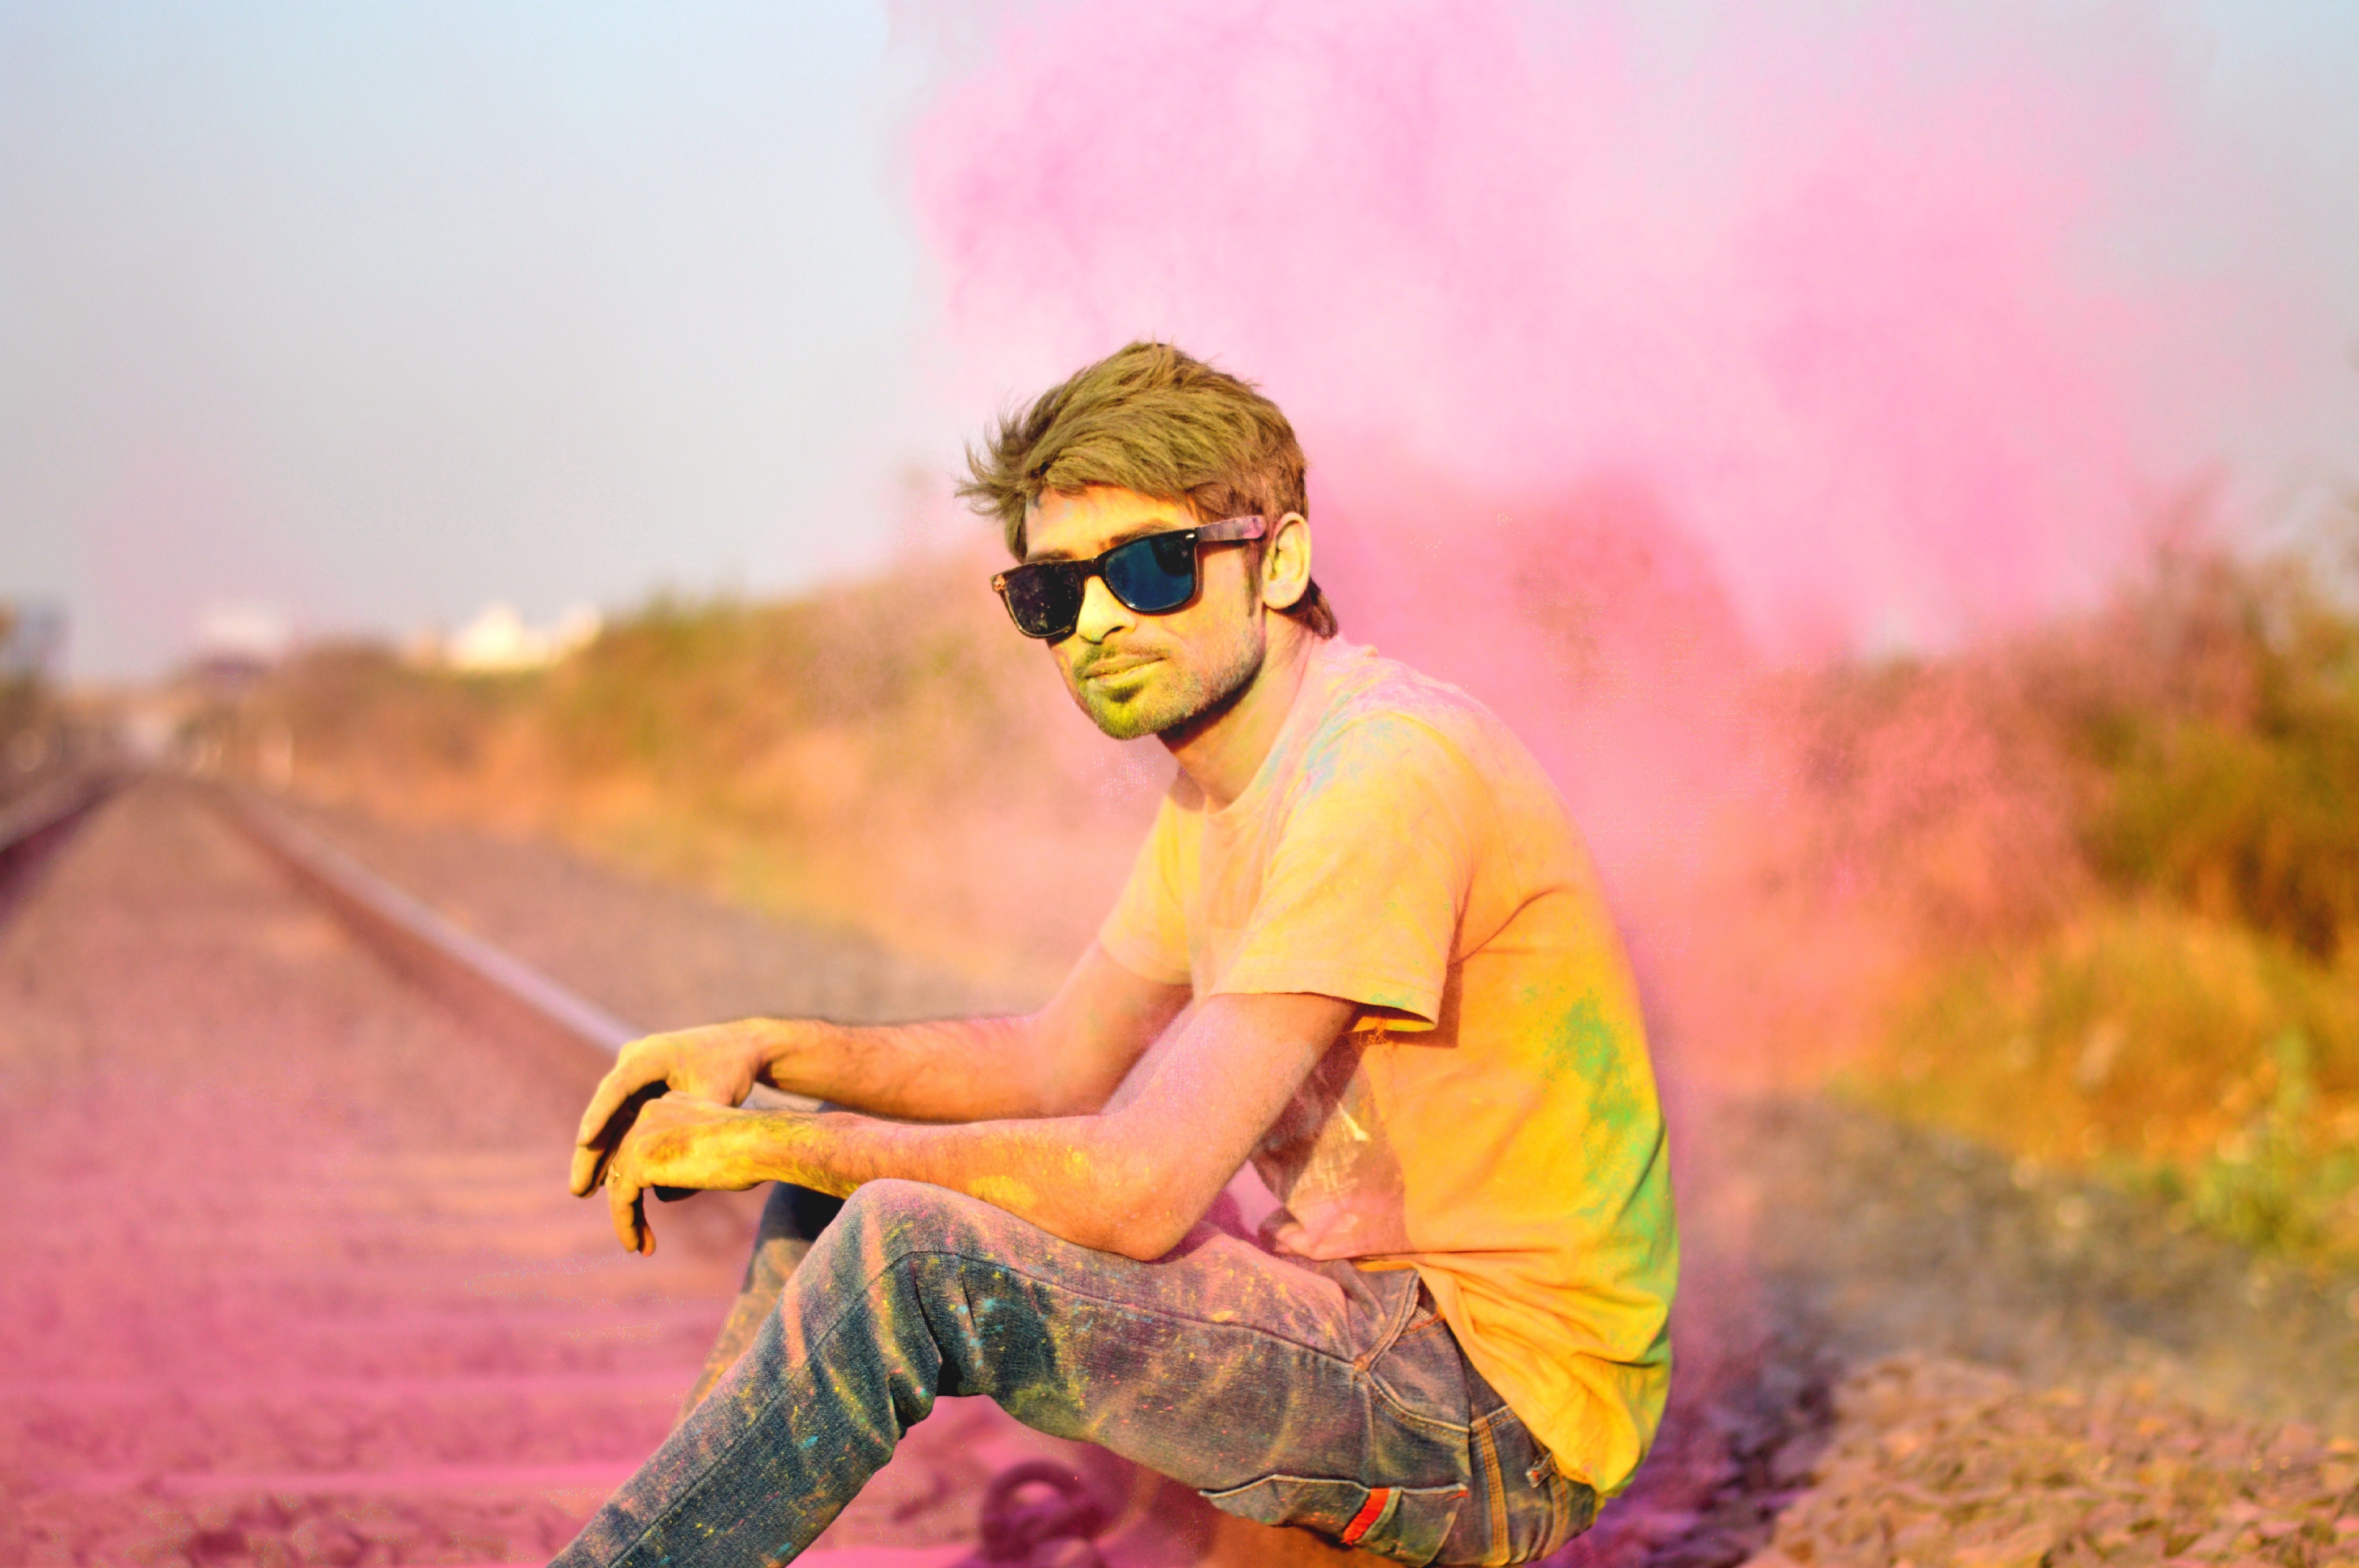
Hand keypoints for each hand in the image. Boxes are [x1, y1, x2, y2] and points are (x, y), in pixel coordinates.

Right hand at [570, 1022, 771, 1196]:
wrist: (739, 1046)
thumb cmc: (731, 1069)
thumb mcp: (716, 1099)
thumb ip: (692, 1136)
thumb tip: (664, 1193)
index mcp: (652, 1055)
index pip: (618, 1087)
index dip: (600, 1115)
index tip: (583, 1141)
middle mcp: (633, 1061)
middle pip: (606, 1108)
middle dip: (591, 1149)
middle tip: (578, 1187)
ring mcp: (632, 1075)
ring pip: (609, 1118)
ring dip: (598, 1153)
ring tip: (583, 1190)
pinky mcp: (637, 1089)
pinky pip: (620, 1120)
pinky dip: (614, 1146)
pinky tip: (604, 1179)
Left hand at [598, 1094, 771, 1254]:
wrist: (759, 1142)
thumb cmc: (749, 1150)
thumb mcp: (711, 1146)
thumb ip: (683, 1160)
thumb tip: (661, 1193)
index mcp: (665, 1105)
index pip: (640, 1146)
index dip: (643, 1180)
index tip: (652, 1206)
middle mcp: (647, 1114)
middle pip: (626, 1165)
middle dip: (631, 1202)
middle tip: (640, 1233)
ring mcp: (640, 1136)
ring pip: (621, 1184)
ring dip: (628, 1218)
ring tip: (638, 1246)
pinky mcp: (639, 1161)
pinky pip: (622, 1200)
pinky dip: (627, 1225)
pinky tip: (636, 1245)